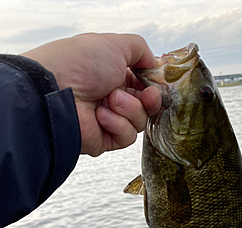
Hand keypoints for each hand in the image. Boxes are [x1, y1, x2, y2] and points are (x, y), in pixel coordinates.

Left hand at [22, 33, 160, 155]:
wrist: (56, 90)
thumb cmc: (79, 63)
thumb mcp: (114, 44)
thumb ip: (139, 49)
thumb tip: (154, 62)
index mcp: (114, 75)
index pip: (144, 85)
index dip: (153, 86)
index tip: (155, 85)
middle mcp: (111, 98)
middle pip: (147, 106)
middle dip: (149, 100)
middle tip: (147, 96)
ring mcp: (108, 120)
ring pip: (139, 122)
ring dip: (129, 109)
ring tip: (110, 100)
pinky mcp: (105, 139)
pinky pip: (126, 137)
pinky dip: (117, 124)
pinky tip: (101, 115)